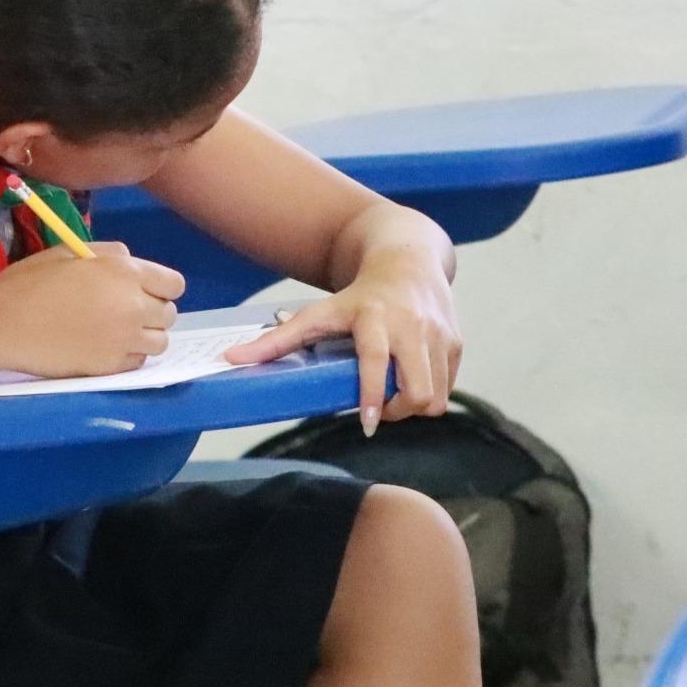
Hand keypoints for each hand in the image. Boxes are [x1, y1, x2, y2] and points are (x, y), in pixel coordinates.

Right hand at [0, 242, 185, 378]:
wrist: (1, 323)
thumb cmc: (29, 283)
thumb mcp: (69, 252)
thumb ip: (110, 253)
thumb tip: (132, 263)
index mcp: (124, 273)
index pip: (174, 284)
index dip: (161, 288)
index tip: (143, 291)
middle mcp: (133, 306)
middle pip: (169, 315)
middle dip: (152, 312)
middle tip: (124, 313)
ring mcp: (124, 339)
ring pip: (159, 342)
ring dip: (144, 337)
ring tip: (117, 333)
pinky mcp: (110, 366)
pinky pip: (137, 362)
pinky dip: (127, 356)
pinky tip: (103, 348)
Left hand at [224, 249, 460, 432]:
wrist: (408, 262)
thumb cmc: (356, 296)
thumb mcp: (317, 313)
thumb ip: (277, 340)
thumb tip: (230, 360)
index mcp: (374, 319)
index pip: (376, 364)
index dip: (374, 399)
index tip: (367, 424)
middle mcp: (411, 327)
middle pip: (418, 391)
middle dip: (398, 411)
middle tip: (379, 411)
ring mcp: (439, 335)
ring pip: (436, 395)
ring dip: (413, 407)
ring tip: (392, 399)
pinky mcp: (457, 343)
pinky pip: (448, 387)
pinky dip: (430, 394)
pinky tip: (410, 384)